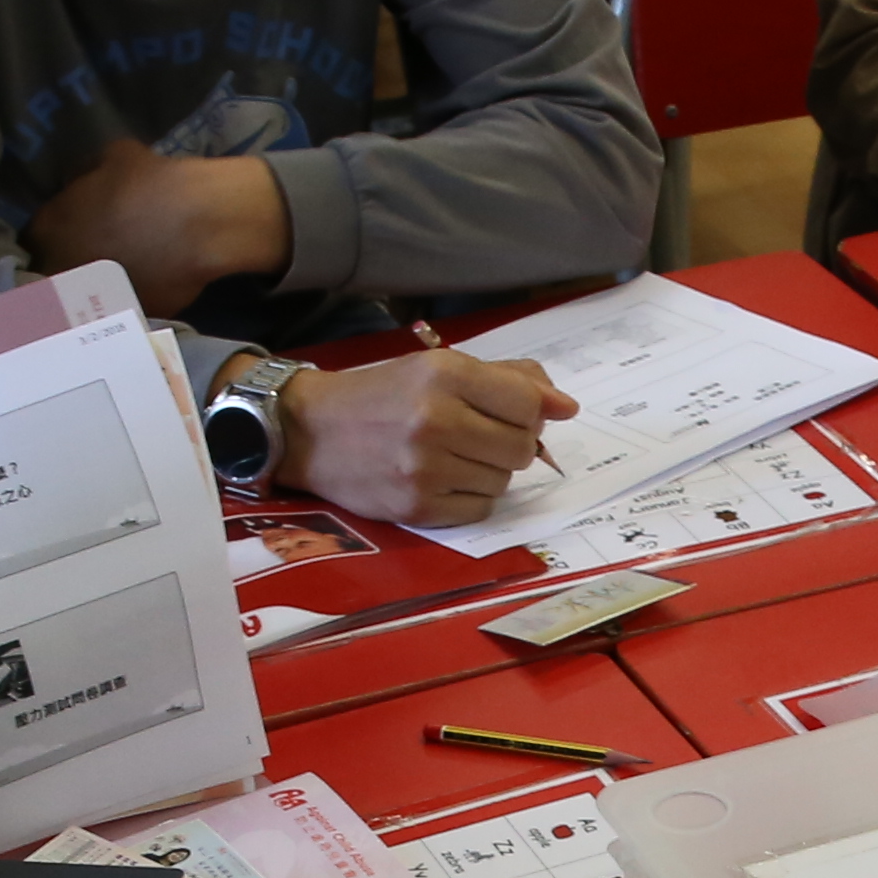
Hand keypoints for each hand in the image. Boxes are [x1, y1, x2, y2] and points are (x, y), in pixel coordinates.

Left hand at [18, 140, 296, 316]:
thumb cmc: (153, 182)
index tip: (65, 235)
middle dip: (62, 269)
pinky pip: (112, 314)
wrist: (199, 222)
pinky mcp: (120, 317)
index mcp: (48, 228)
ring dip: (87, 294)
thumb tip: (80, 184)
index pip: (31, 240)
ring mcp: (88, 298)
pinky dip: (118, 306)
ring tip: (109, 281)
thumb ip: (85, 175)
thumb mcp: (111, 157)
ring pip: (78, 301)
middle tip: (86, 260)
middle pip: (48, 275)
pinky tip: (135, 292)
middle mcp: (59, 268)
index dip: (50, 237)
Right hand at [274, 343, 576, 519]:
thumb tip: (565, 406)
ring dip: (489, 470)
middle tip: (476, 434)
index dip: (528, 411)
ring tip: (453, 455)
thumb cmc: (384, 395)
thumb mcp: (440, 368)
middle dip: (510, 442)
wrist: (312, 430)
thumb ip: (510, 379)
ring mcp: (426, 468)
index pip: (529, 404)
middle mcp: (436, 420)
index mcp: (444, 374)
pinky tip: (443, 479)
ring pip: (504, 481)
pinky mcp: (418, 507)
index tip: (507, 412)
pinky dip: (471, 496)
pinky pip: (481, 509)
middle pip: (522, 447)